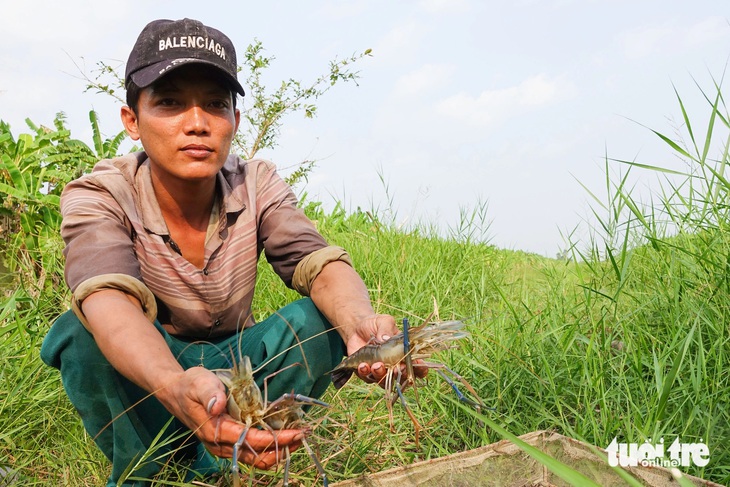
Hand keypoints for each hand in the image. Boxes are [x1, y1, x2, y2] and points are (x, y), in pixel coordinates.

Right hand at [154, 367, 302, 468]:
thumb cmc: (189, 385)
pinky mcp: (228, 443)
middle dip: (283, 448)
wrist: (175, 393)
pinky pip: (252, 452)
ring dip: (279, 450)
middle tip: (304, 435)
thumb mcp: (198, 381)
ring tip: (298, 438)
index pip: (252, 441)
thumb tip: (218, 405)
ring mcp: (224, 446)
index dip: (276, 439)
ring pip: (256, 458)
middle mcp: (221, 445)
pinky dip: (270, 447)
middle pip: (257, 456)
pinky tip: (283, 436)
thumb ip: (209, 392)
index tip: (296, 432)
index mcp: (216, 431)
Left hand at [345, 315, 427, 386]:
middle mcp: (394, 365)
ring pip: (384, 382)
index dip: (420, 369)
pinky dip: (366, 373)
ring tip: (376, 366)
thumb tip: (385, 339)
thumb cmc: (375, 323)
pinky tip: (363, 365)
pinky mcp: (366, 372)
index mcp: (404, 353)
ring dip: (381, 375)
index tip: (416, 365)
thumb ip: (387, 329)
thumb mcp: (384, 321)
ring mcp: (380, 370)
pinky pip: (367, 378)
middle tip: (395, 369)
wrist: (357, 326)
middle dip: (399, 375)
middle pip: (402, 378)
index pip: (417, 366)